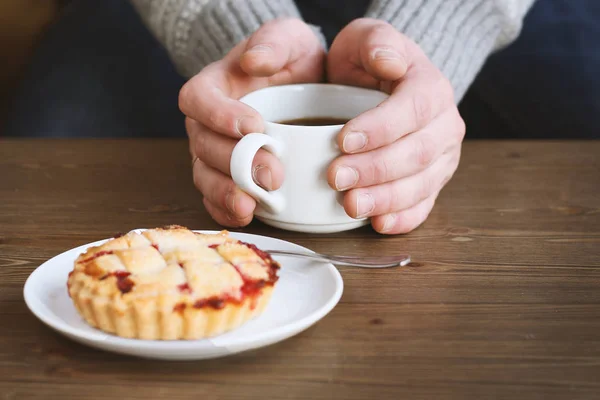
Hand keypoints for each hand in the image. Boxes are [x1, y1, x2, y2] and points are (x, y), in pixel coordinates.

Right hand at [180, 18, 324, 226]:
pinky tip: (247, 215)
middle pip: (203, 146)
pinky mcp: (228, 178)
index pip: (199, 100)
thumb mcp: (289, 38)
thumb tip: (254, 61)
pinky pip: (216, 198)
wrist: (302, 85)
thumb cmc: (289, 60)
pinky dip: (227, 210)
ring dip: (226, 193)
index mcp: (212, 87)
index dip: (219, 115)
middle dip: (235, 163)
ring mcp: (214, 154)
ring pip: (205, 176)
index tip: (253, 126)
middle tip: (272, 173)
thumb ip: (273, 44)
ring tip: (251, 205)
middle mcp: (206, 124)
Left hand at [326, 18, 464, 233]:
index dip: (380, 128)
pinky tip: (379, 224)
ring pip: (421, 184)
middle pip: (418, 153)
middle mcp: (445, 125)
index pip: (412, 109)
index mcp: (431, 87)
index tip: (343, 140)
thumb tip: (389, 62)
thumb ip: (377, 42)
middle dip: (376, 169)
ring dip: (386, 199)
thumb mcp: (367, 38)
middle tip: (335, 177)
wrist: (382, 88)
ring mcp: (442, 158)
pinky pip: (424, 205)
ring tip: (351, 205)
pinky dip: (403, 219)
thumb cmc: (369, 63)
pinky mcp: (432, 182)